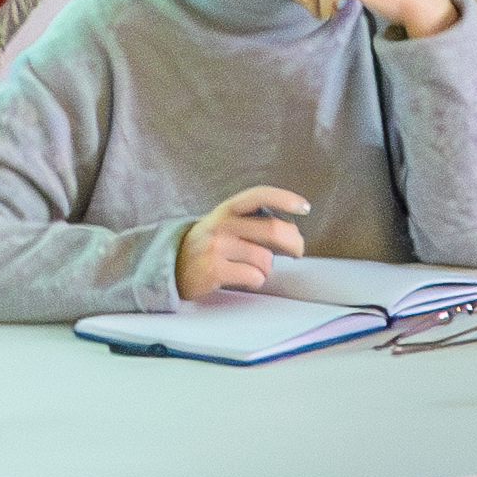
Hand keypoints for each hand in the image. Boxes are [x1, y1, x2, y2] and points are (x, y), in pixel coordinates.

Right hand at [166, 182, 312, 305]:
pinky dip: (256, 281)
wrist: (172, 266)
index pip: (258, 196)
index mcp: (227, 209)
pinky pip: (254, 277)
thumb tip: (294, 235)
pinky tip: (244, 278)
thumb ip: (256, 225)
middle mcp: (221, 224)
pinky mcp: (213, 270)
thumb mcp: (228, 226)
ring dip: (267, 268)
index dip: (283, 199)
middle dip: (294, 244)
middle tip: (296, 252)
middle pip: (273, 230)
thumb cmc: (211, 246)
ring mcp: (216, 247)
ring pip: (265, 259)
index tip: (305, 207)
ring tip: (252, 268)